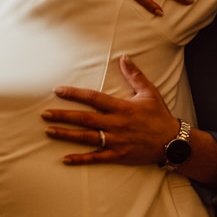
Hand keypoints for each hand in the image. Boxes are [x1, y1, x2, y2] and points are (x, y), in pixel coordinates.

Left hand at [41, 55, 178, 165]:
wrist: (172, 142)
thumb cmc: (159, 116)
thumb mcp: (149, 92)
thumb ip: (134, 75)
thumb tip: (124, 57)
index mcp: (121, 107)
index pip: (93, 98)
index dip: (74, 94)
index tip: (58, 91)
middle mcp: (116, 124)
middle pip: (84, 119)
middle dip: (63, 115)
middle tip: (44, 114)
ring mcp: (115, 141)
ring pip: (86, 138)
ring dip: (66, 134)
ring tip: (48, 131)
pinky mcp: (118, 155)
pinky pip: (96, 158)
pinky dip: (80, 159)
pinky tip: (65, 159)